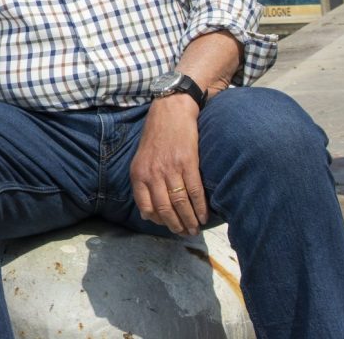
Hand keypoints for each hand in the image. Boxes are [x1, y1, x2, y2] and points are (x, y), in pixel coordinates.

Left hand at [129, 95, 206, 235]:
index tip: (167, 226)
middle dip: (176, 225)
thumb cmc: (156, 136)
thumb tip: (146, 213)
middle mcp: (153, 173)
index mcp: (139, 174)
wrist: (170, 111)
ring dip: (190, 220)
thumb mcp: (141, 159)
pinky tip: (204, 216)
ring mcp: (171, 168)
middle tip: (185, 233)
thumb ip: (142, 183)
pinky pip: (195, 191)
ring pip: (180, 203)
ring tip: (195, 229)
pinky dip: (201, 207)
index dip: (158, 221)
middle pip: (164, 209)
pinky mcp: (188, 162)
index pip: (146, 207)